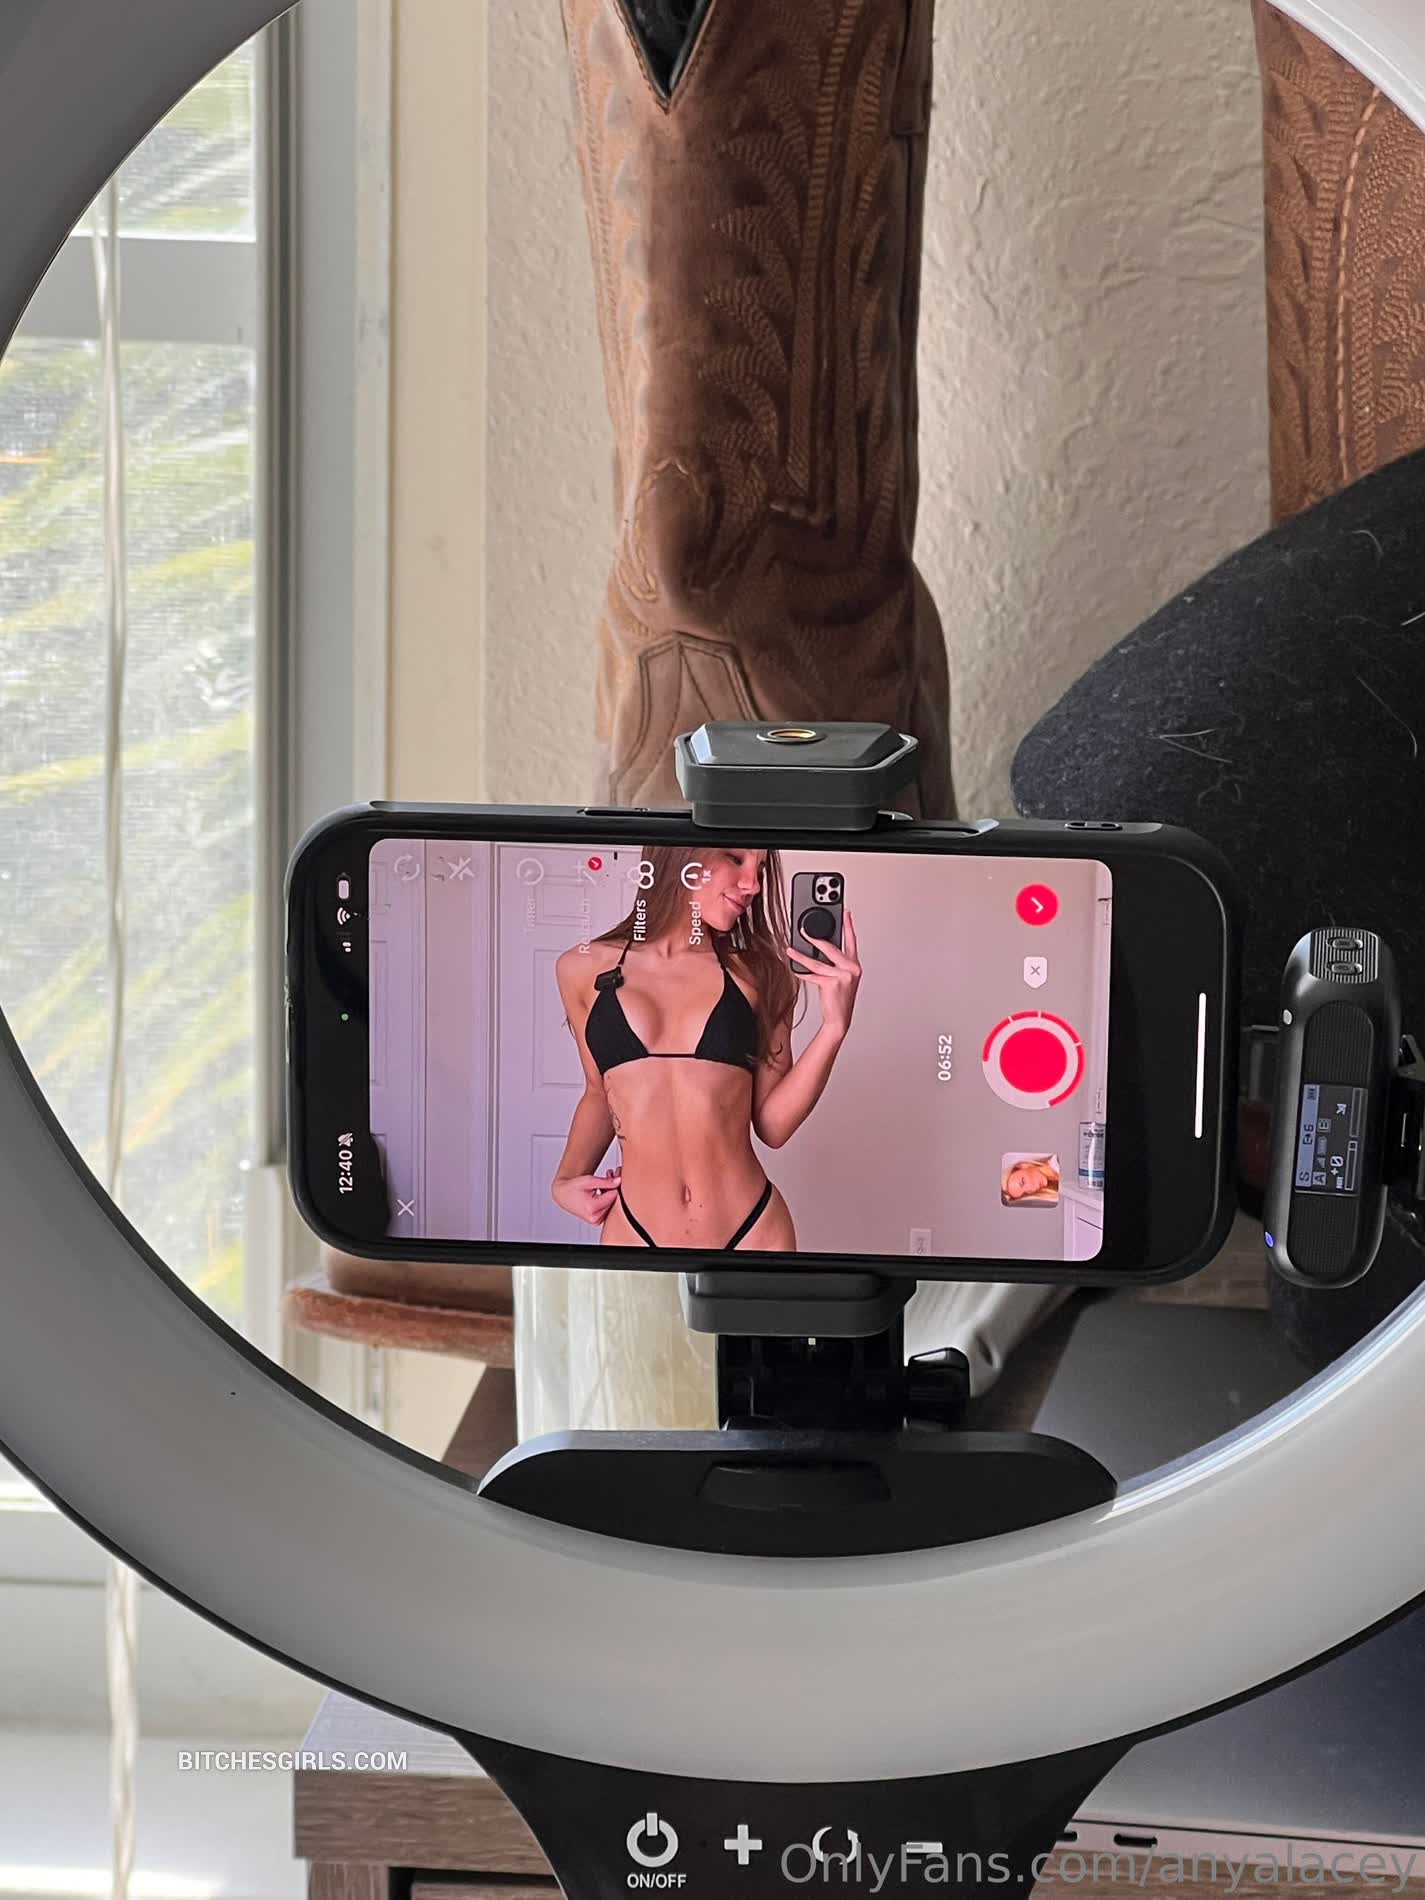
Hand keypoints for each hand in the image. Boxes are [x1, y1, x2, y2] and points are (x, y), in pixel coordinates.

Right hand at [552, 1166, 621, 1225]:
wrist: (563, 1195)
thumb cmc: (573, 1187)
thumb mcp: (589, 1181)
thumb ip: (606, 1182)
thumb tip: (620, 1181)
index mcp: (592, 1208)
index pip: (614, 1195)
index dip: (614, 1183)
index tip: (610, 1174)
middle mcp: (595, 1218)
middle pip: (613, 1201)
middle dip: (612, 1187)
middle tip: (608, 1174)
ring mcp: (596, 1221)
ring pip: (611, 1205)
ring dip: (609, 1193)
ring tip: (602, 1183)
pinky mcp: (597, 1221)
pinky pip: (607, 1210)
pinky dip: (606, 1200)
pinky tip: (601, 1191)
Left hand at [786, 909, 860, 1040]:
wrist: (839, 1018)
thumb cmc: (839, 999)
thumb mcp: (841, 978)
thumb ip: (834, 963)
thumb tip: (818, 949)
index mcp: (855, 965)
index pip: (852, 941)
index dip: (849, 925)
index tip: (845, 912)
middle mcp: (851, 968)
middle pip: (830, 948)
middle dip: (814, 938)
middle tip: (803, 930)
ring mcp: (843, 976)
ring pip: (817, 962)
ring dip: (801, 956)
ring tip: (790, 950)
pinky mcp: (832, 983)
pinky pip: (813, 975)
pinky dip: (802, 973)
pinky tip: (795, 969)